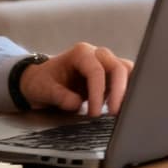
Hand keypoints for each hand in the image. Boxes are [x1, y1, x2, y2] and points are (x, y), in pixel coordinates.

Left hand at [18, 43, 132, 115]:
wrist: (41, 81)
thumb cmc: (42, 82)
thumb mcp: (43, 89)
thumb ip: (59, 96)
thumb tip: (76, 104)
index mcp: (80, 53)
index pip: (96, 71)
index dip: (98, 92)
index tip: (95, 113)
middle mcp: (96, 54)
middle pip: (118, 67)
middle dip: (119, 91)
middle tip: (113, 113)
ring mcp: (105, 64)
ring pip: (127, 71)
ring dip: (126, 90)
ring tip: (118, 110)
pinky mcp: (110, 76)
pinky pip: (126, 79)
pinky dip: (126, 92)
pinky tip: (119, 107)